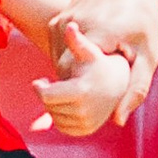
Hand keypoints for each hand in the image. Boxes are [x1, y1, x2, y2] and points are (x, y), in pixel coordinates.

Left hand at [35, 22, 132, 136]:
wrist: (118, 85)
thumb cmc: (99, 64)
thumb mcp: (89, 52)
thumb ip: (77, 41)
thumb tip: (70, 26)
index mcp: (81, 92)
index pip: (46, 96)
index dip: (39, 88)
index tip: (39, 80)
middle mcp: (84, 112)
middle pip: (49, 107)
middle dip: (46, 96)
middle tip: (47, 85)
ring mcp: (86, 124)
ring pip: (54, 118)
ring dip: (53, 106)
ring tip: (59, 93)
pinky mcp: (86, 131)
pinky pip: (62, 127)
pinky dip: (60, 117)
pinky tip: (66, 104)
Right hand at [55, 0, 157, 125]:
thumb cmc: (141, 14)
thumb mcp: (149, 53)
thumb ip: (135, 88)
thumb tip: (117, 120)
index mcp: (98, 35)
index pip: (79, 82)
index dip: (87, 98)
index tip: (98, 103)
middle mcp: (73, 27)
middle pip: (66, 77)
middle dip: (80, 89)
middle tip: (102, 91)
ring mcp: (60, 23)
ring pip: (60, 67)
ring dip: (75, 75)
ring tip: (99, 69)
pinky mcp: (55, 22)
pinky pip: (58, 55)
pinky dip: (71, 62)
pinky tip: (89, 56)